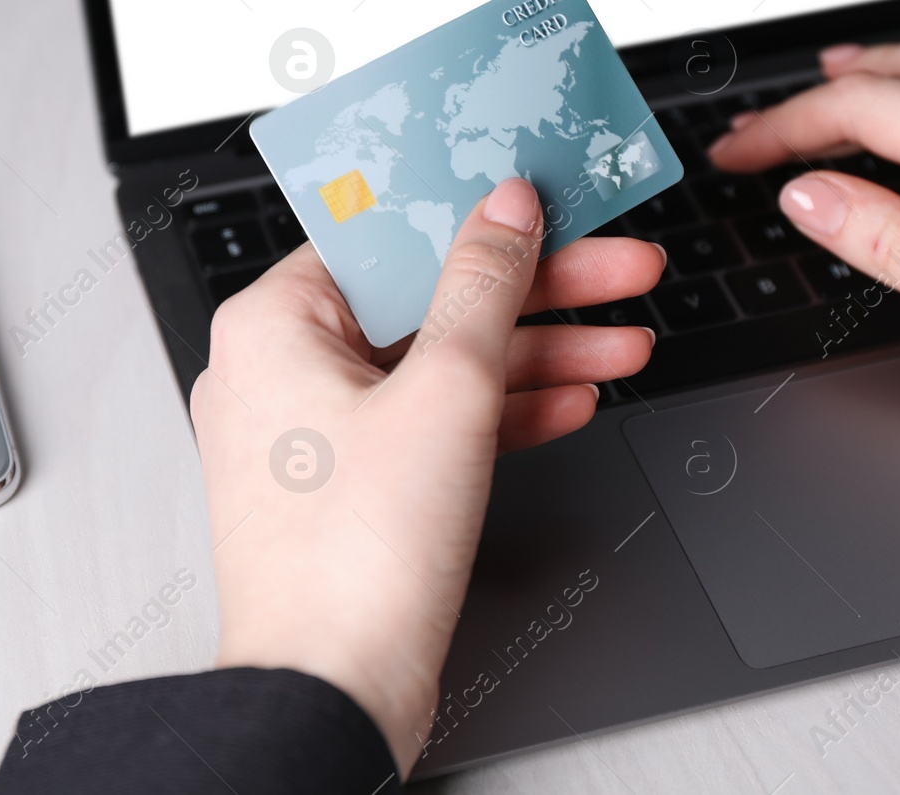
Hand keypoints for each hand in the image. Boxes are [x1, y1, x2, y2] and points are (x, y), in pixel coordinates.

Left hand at [190, 178, 663, 774]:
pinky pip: (436, 423)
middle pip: (431, 298)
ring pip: (444, 364)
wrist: (336, 697)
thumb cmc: (352, 558)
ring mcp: (319, 432)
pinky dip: (504, 412)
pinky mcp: (357, 484)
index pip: (389, 232)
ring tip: (623, 344)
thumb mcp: (446, 391)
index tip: (545, 201)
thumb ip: (484, 286)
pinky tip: (573, 400)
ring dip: (539, 354)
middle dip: (539, 291)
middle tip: (621, 269)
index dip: (479, 212)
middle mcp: (284, 369)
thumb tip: (505, 208)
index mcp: (276, 323)